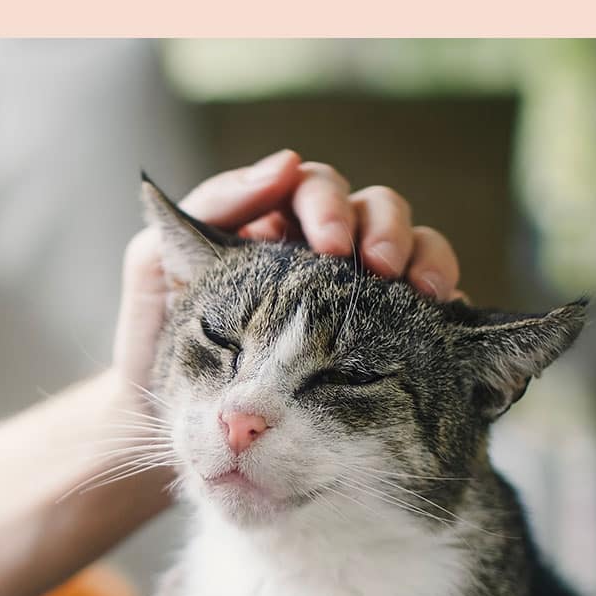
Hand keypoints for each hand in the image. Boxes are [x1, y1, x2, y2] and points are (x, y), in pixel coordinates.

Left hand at [112, 149, 462, 396]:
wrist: (156, 429)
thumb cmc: (151, 346)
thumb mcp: (153, 270)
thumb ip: (206, 210)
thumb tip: (281, 166)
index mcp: (269, 231)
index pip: (312, 188)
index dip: (327, 202)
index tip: (329, 242)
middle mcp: (316, 256)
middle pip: (373, 210)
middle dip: (384, 229)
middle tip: (380, 268)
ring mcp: (351, 298)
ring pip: (411, 249)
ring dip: (423, 258)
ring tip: (422, 292)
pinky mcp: (377, 342)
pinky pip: (424, 311)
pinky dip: (443, 305)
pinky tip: (443, 319)